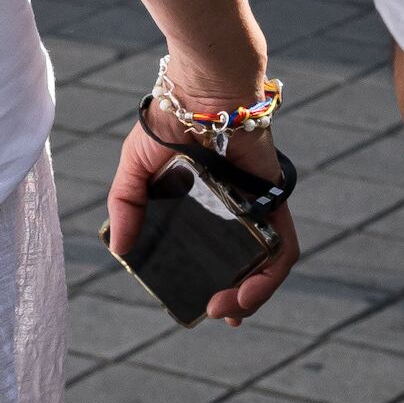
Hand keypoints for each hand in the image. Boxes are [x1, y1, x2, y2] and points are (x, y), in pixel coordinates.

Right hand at [105, 115, 300, 324]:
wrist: (202, 89)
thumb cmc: (170, 119)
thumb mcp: (135, 166)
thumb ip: (126, 206)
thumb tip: (120, 251)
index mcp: (202, 208)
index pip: (214, 256)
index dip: (213, 285)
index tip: (203, 307)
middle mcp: (232, 212)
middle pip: (244, 267)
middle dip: (236, 301)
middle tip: (217, 312)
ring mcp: (255, 207)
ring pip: (267, 263)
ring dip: (254, 294)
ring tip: (231, 311)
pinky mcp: (274, 198)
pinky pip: (283, 243)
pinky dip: (272, 270)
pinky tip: (252, 288)